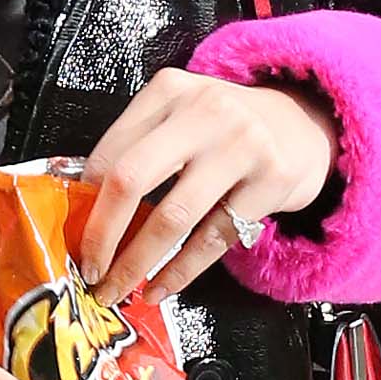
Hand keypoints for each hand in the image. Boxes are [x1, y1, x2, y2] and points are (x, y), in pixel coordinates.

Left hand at [77, 69, 337, 306]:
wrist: (306, 124)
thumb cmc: (229, 129)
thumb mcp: (182, 116)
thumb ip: (140, 147)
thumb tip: (87, 210)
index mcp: (169, 90)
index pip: (110, 150)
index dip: (85, 201)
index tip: (74, 235)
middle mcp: (204, 111)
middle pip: (131, 179)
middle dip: (102, 234)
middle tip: (89, 269)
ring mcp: (241, 145)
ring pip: (172, 217)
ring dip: (136, 263)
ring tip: (118, 289)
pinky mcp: (271, 181)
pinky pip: (213, 238)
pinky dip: (180, 271)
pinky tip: (159, 288)